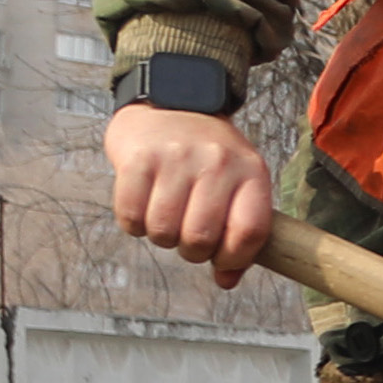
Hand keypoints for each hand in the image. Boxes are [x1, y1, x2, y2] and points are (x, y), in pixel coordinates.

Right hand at [108, 105, 277, 283]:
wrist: (172, 101)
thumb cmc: (208, 156)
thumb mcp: (238, 183)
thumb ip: (238, 232)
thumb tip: (226, 282)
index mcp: (252, 172)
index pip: (249, 233)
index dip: (233, 259)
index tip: (221, 258)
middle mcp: (217, 163)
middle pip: (200, 239)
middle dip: (191, 251)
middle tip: (187, 236)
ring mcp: (177, 158)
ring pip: (163, 232)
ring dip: (161, 237)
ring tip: (166, 215)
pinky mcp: (138, 158)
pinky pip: (131, 216)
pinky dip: (133, 223)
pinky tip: (143, 204)